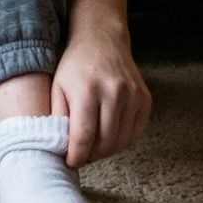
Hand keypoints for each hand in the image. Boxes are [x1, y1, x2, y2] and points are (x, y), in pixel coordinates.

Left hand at [50, 25, 150, 167]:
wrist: (102, 40)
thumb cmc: (75, 66)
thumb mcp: (57, 88)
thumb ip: (57, 118)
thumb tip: (60, 148)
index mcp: (87, 90)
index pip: (83, 137)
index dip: (76, 156)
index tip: (70, 162)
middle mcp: (113, 93)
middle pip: (105, 143)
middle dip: (92, 156)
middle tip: (82, 156)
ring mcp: (133, 96)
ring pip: (122, 141)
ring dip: (107, 151)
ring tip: (94, 148)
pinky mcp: (145, 99)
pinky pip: (136, 132)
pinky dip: (122, 141)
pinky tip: (109, 137)